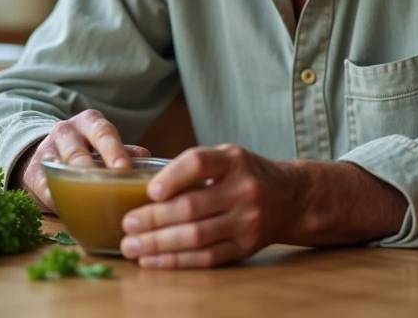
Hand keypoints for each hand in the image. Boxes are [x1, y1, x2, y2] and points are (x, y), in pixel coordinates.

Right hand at [18, 109, 151, 212]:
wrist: (47, 156)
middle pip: (79, 150)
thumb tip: (147, 162)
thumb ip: (125, 152)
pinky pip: (44, 187)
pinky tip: (66, 208)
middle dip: (93, 169)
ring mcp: (47, 150)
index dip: (114, 150)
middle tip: (107, 186)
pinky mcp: (33, 172)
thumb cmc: (88, 151)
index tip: (124, 168)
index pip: (103, 132)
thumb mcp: (105, 146)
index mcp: (90, 123)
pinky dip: (56, 198)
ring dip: (76, 185)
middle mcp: (67, 132)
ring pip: (61, 166)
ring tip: (91, 202)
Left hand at [119, 144, 295, 268]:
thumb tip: (142, 187)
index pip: (200, 163)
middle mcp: (244, 189)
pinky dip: (177, 261)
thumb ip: (194, 167)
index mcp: (234, 160)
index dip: (172, 177)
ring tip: (132, 246)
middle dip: (154, 219)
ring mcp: (247, 221)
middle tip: (127, 225)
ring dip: (159, 244)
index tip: (150, 191)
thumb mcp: (227, 157)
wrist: (290, 198)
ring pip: (196, 236)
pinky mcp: (246, 247)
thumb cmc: (246, 174)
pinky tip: (154, 261)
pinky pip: (207, 257)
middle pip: (192, 207)